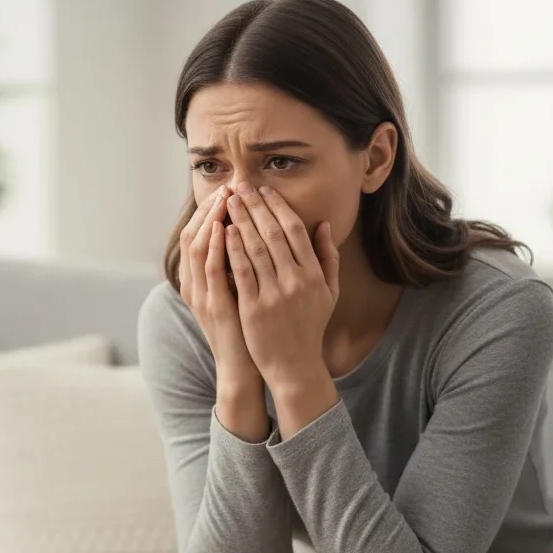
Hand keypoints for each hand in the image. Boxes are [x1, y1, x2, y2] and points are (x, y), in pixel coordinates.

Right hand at [179, 187, 268, 440]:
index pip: (200, 235)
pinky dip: (216, 247)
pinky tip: (225, 228)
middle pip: (195, 236)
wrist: (245, 368)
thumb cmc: (249, 330)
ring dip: (211, 221)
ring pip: (199, 248)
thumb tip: (252, 237)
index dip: (212, 211)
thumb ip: (243, 266)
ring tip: (225, 198)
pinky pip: (211, 271)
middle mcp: (196, 286)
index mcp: (202, 281)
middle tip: (228, 186)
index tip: (231, 190)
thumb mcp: (243, 294)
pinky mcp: (216, 306)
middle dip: (211, 209)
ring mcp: (203, 296)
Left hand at [224, 182, 339, 394]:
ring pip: (255, 249)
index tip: (264, 190)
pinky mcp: (253, 308)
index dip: (278, 207)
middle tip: (241, 187)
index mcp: (314, 275)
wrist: (294, 366)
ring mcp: (274, 295)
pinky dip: (232, 249)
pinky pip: (241, 272)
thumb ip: (328, 258)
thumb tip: (324, 225)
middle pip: (273, 234)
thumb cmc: (309, 327)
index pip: (295, 230)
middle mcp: (296, 281)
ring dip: (240, 221)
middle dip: (255, 206)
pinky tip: (224, 231)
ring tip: (228, 202)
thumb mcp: (328, 293)